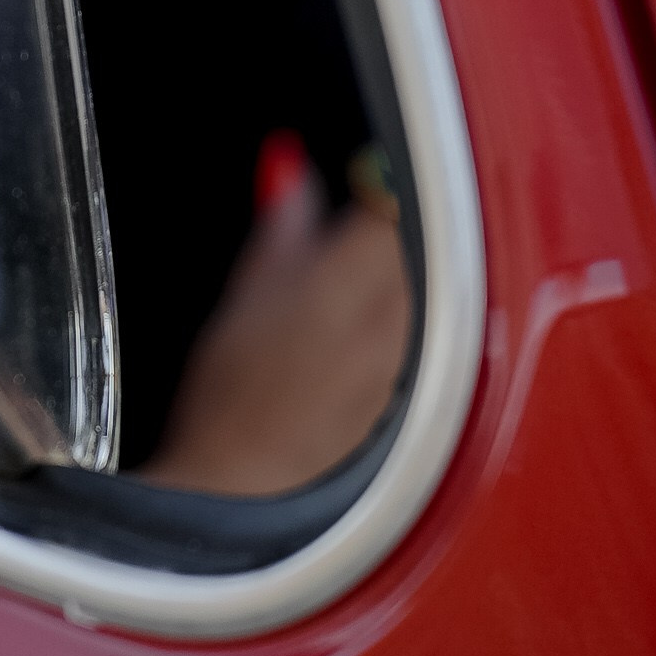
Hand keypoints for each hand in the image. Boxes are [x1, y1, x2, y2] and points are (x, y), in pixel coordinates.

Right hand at [143, 158, 410, 496]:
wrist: (242, 488)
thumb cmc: (230, 399)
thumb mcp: (244, 291)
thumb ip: (282, 221)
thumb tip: (289, 167)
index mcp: (349, 281)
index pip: (392, 199)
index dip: (375, 180)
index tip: (359, 178)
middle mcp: (395, 320)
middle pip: (418, 243)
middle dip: (389, 227)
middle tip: (349, 227)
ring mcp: (410, 363)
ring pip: (425, 288)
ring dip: (400, 273)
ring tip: (350, 284)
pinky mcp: (411, 397)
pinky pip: (424, 337)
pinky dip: (401, 321)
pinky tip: (360, 334)